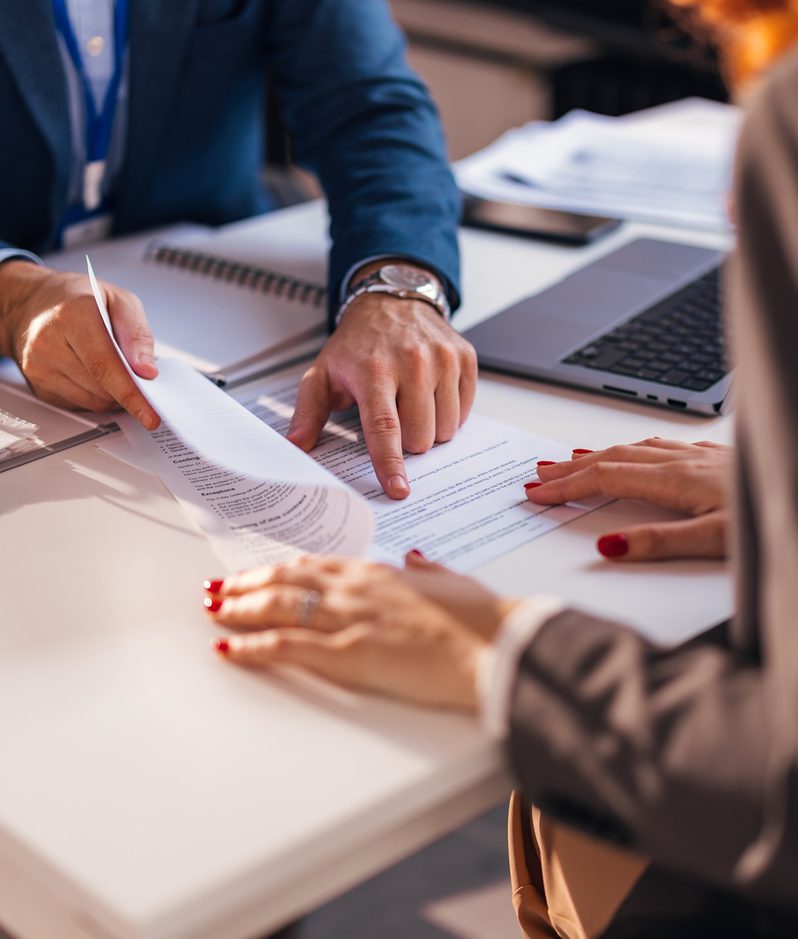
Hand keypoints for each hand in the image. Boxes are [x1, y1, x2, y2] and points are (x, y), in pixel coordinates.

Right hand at [0, 261, 159, 427]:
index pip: (104, 366)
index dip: (130, 394)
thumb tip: (147, 371)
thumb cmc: (79, 299)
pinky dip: (96, 396)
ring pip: (93, 402)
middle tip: (141, 379)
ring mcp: (39, 367)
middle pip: (101, 388)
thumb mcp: (120, 301)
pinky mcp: (38, 386)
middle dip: (128, 391)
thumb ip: (138, 335)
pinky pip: (80, 405)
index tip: (150, 414)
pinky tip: (93, 374)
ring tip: (113, 369)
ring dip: (113, 395)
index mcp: (71, 315)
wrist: (33, 303)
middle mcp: (48, 342)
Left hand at [203, 552, 516, 710]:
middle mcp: (355, 589)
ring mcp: (350, 618)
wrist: (496, 646)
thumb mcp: (453, 582)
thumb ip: (428, 570)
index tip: (256, 573)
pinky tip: (230, 647)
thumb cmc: (481, 619)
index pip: (312, 566)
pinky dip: (254, 646)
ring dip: (240, 608)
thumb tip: (416, 560)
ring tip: (214, 610)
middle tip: (218, 589)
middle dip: (246, 585)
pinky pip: (289, 647)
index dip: (278, 570)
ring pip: (278, 607)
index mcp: (378, 573)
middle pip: (286, 581)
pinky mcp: (350, 653)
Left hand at [286, 277, 476, 500]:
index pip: (384, 427)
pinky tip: (431, 392)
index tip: (398, 489)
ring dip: (429, 428)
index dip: (390, 463)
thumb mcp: (323, 373)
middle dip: (407, 441)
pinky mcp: (464, 357)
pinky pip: (464, 410)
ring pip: (446, 429)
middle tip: (394, 417)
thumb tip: (296, 446)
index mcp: (374, 370)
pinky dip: (448, 411)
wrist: (391, 301)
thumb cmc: (357, 344)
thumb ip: (308, 412)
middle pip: (420, 437)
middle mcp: (412, 362)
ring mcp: (442, 359)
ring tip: (411, 403)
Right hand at [526, 438, 731, 560]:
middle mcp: (683, 461)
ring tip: (567, 461)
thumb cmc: (771, 516)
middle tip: (536, 476)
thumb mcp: (717, 542)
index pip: (606, 479)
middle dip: (570, 468)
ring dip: (595, 455)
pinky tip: (630, 451)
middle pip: (612, 458)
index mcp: (676, 479)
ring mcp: (698, 455)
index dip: (567, 486)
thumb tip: (607, 546)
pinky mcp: (714, 457)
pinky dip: (629, 449)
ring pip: (633, 448)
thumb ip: (659, 544)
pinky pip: (657, 445)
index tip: (537, 494)